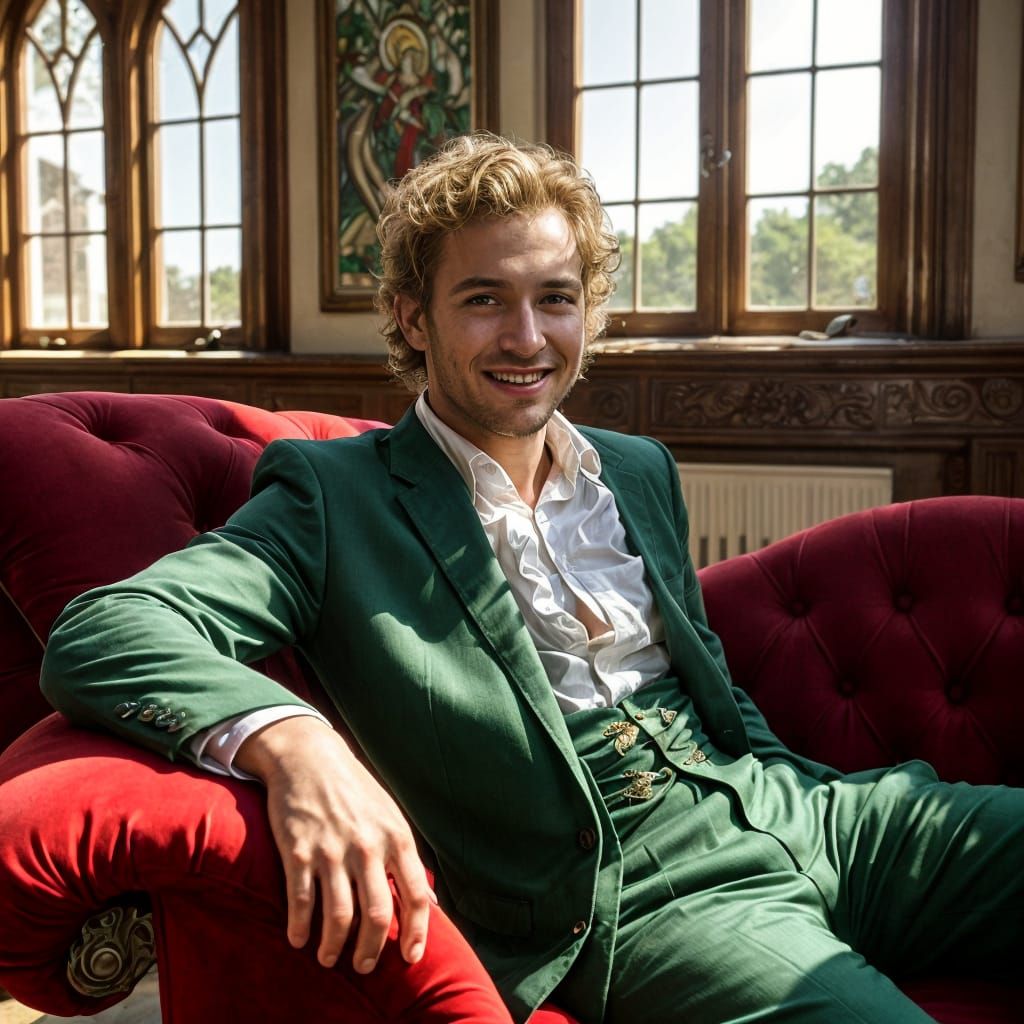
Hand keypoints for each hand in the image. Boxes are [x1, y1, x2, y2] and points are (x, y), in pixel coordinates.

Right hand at [236, 716, 431, 972]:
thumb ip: (407, 860)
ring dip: (333, 946)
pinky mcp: (298, 851)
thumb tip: (429, 903)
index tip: (411, 958)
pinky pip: (300, 901)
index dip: (416, 932)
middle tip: (364, 965)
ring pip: (338, 915)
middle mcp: (367, 846)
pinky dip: (299, 928)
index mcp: (396, 838)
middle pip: (376, 914)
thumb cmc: (355, 791)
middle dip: (371, 950)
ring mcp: (331, 849)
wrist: (310, 757)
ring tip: (329, 958)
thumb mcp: (391, 817)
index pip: (414, 896)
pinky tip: (298, 939)